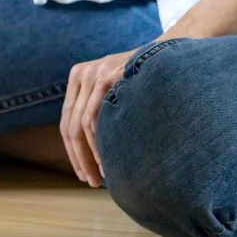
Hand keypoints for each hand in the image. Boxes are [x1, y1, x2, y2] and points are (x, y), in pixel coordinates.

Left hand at [60, 47, 139, 186]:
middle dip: (79, 158)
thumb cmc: (143, 82)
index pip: (67, 121)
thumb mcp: (115, 89)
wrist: (168, 56)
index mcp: (78, 77)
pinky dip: (98, 144)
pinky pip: (95, 118)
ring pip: (82, 125)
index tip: (80, 173)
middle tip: (89, 181)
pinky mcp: (108, 77)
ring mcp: (94, 74)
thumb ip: (98, 110)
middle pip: (71, 126)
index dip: (73, 151)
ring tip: (99, 177)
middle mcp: (82, 74)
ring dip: (89, 156)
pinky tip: (106, 161)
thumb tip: (88, 155)